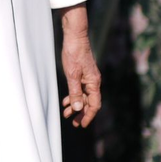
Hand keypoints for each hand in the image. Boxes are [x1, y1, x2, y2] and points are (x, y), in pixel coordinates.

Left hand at [59, 4, 100, 127]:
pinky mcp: (83, 73)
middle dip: (81, 113)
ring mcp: (88, 77)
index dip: (88, 116)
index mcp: (94, 83)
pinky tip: (66, 101)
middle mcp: (93, 82)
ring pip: (83, 96)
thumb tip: (78, 109)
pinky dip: (74, 96)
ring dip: (76, 105)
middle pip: (89, 102)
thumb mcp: (72, 75)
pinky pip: (80, 89)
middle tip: (72, 122)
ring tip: (66, 114)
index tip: (81, 125)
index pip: (94, 105)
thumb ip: (75, 92)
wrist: (74, 36)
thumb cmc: (74, 54)